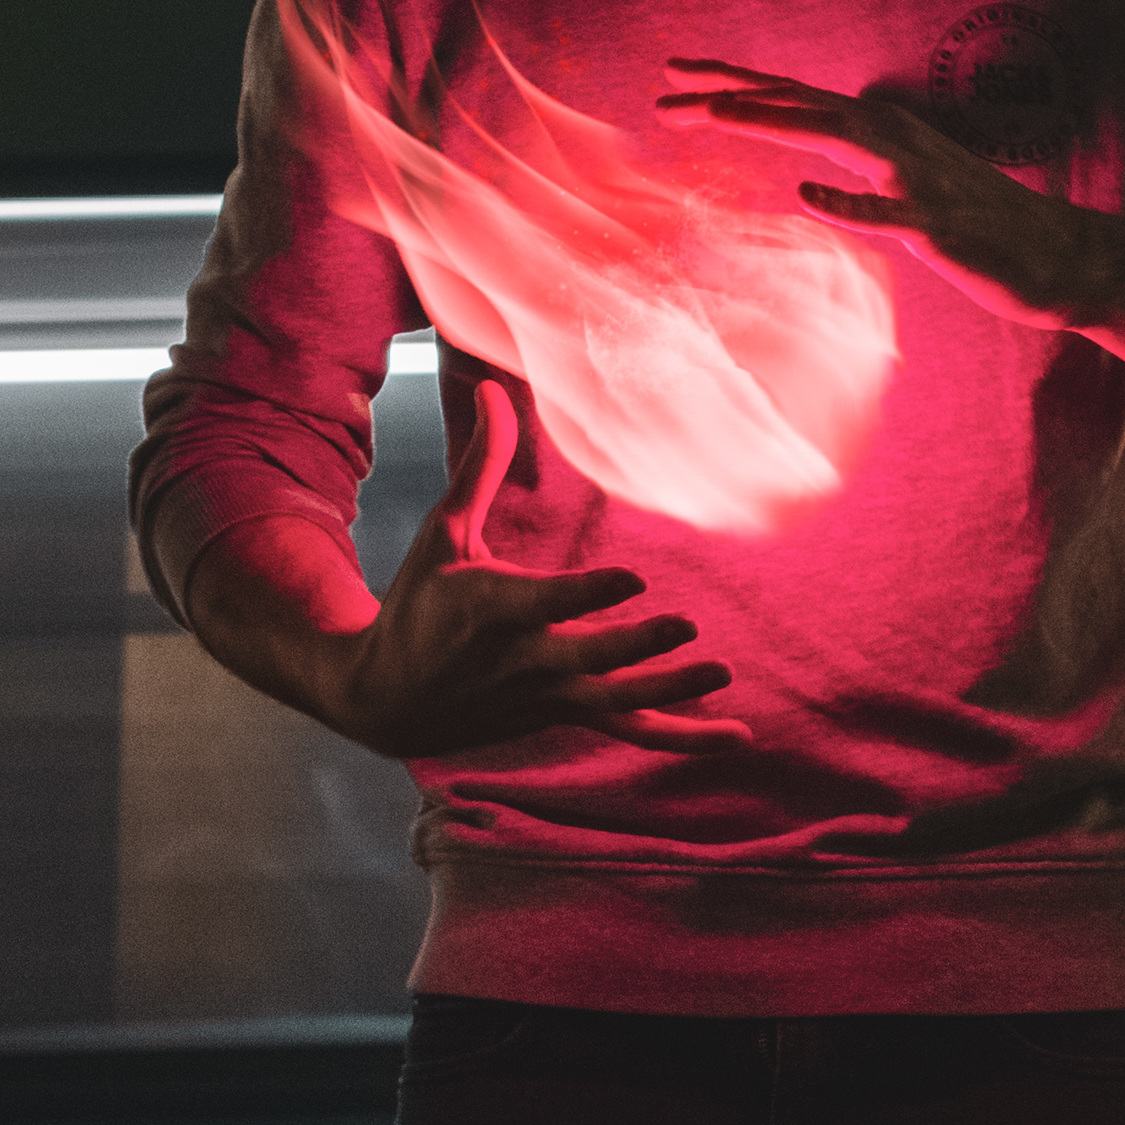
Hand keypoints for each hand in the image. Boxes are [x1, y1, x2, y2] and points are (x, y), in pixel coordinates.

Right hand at [311, 379, 733, 762]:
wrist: (389, 699)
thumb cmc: (419, 603)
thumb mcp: (443, 534)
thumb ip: (481, 465)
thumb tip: (492, 388)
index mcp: (489, 608)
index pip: (547, 603)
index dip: (590, 593)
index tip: (635, 577)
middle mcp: (523, 659)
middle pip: (590, 659)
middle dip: (638, 646)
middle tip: (689, 626)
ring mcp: (547, 695)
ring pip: (616, 704)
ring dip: (672, 692)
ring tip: (722, 671)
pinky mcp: (565, 713)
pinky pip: (629, 730)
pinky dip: (681, 737)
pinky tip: (735, 736)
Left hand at [654, 59, 1109, 342]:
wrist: (1061, 259)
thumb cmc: (980, 225)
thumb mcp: (909, 185)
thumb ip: (862, 166)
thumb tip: (812, 161)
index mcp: (883, 134)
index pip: (797, 98)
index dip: (736, 83)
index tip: (675, 74)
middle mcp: (896, 142)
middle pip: (802, 106)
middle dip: (733, 95)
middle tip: (666, 89)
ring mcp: (917, 181)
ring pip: (836, 140)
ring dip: (776, 123)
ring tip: (718, 115)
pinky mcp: (938, 226)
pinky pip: (887, 214)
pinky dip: (846, 201)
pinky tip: (805, 194)